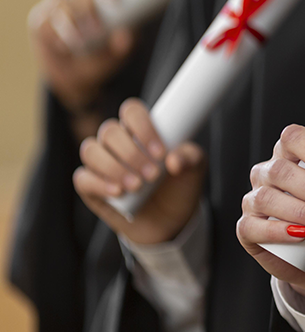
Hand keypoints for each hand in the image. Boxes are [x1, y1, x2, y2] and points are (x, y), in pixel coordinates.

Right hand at [29, 0, 134, 111]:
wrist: (78, 77)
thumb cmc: (104, 56)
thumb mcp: (121, 52)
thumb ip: (125, 43)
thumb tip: (125, 37)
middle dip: (87, 7)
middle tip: (96, 29)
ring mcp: (57, 5)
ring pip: (60, 3)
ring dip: (70, 23)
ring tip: (80, 42)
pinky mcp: (40, 20)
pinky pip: (43, 22)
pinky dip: (53, 34)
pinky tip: (62, 45)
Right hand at [73, 99, 204, 244]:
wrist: (170, 220)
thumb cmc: (180, 185)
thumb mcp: (194, 168)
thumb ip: (190, 157)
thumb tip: (175, 160)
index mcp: (141, 130)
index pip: (132, 111)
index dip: (143, 127)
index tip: (161, 153)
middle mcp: (117, 142)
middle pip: (110, 131)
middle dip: (132, 153)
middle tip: (153, 175)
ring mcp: (101, 162)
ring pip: (91, 151)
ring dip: (114, 167)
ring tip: (137, 186)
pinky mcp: (89, 185)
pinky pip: (83, 177)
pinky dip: (99, 184)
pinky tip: (118, 192)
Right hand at [237, 124, 304, 310]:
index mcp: (293, 155)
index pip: (294, 138)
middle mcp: (269, 173)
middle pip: (282, 170)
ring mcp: (255, 200)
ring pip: (268, 197)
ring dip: (304, 212)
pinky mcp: (248, 229)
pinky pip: (253, 225)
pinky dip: (278, 230)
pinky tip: (301, 235)